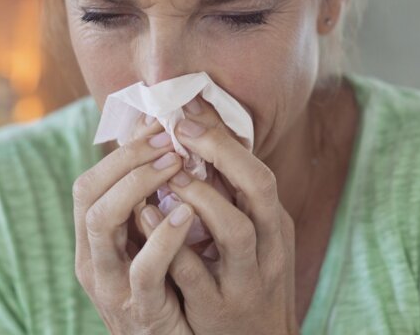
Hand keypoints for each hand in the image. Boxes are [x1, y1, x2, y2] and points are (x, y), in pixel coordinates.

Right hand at [72, 114, 196, 334]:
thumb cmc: (168, 295)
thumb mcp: (149, 248)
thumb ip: (149, 208)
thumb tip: (163, 145)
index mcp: (95, 244)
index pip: (88, 182)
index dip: (120, 150)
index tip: (156, 125)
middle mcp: (95, 262)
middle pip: (88, 193)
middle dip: (126, 158)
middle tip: (167, 137)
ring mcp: (113, 288)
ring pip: (102, 222)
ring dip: (137, 185)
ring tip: (175, 163)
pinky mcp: (143, 312)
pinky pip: (143, 269)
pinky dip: (163, 236)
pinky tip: (185, 213)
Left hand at [145, 95, 298, 334]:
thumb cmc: (246, 282)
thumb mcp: (254, 239)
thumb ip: (231, 198)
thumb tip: (199, 142)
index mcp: (274, 225)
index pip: (260, 170)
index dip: (226, 138)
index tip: (190, 110)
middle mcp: (269, 248)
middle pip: (259, 187)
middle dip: (222, 151)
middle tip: (181, 129)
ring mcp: (246, 279)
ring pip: (234, 229)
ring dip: (200, 194)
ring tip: (167, 172)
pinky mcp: (216, 309)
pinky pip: (193, 271)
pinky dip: (170, 239)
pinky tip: (146, 214)